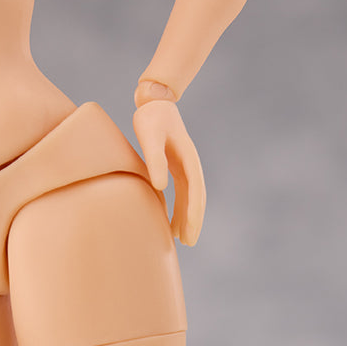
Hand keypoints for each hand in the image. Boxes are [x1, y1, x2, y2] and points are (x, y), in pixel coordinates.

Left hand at [132, 99, 205, 245]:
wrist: (154, 102)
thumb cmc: (151, 119)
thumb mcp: (150, 137)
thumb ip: (155, 160)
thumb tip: (160, 186)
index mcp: (188, 160)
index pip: (195, 193)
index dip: (194, 215)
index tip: (190, 234)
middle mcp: (190, 165)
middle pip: (196, 198)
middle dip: (194, 221)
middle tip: (188, 243)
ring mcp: (184, 166)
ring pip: (189, 197)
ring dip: (187, 217)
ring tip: (180, 238)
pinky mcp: (175, 166)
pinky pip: (181, 191)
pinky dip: (179, 207)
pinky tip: (171, 219)